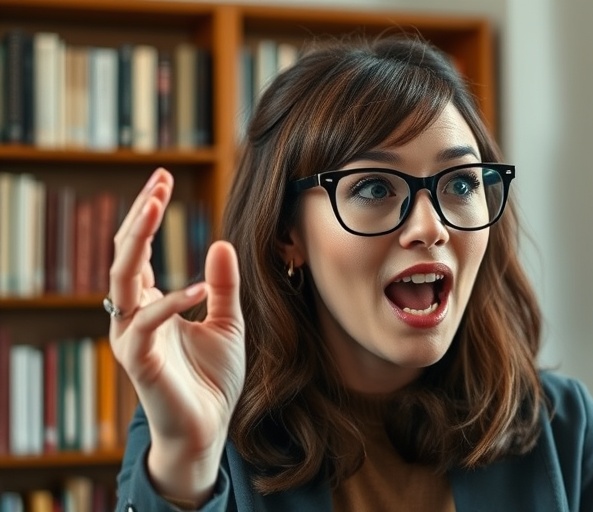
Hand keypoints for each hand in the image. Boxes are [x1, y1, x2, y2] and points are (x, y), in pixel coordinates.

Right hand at [108, 168, 244, 500]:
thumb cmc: (212, 378)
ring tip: (155, 205)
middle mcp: (134, 316)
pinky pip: (146, 324)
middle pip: (125, 255)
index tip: (163, 178)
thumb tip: (219, 242)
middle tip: (158, 180)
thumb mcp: (227, 322)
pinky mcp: (138, 361)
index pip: (140, 250)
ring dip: (137, 240)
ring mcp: (132, 337)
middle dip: (139, 216)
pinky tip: (194, 288)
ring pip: (122, 279)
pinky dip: (170, 303)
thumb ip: (221, 285)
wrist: (209, 427)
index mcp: (151, 304)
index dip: (148, 214)